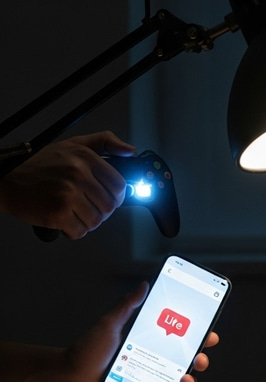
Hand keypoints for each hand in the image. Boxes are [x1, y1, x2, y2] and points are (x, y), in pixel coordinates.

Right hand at [0, 131, 135, 237]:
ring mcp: (68, 194)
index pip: (119, 185)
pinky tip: (64, 220)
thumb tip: (129, 149)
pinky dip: (74, 230)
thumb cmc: (39, 165)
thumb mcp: (72, 145)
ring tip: (72, 212)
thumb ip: (104, 143)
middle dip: (100, 211)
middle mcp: (78, 174)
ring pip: (97, 220)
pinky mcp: (58, 212)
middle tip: (85, 206)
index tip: (106, 198)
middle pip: (109, 206)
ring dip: (87, 222)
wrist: (6, 179)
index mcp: (85, 157)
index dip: (116, 196)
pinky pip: (80, 231)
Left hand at [0, 286, 218, 381]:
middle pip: (188, 360)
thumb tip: (144, 286)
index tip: (209, 333)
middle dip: (201, 358)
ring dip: (191, 381)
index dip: (200, 335)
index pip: (182, 337)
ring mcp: (152, 379)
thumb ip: (127, 306)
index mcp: (151, 341)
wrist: (70, 378)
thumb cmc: (87, 350)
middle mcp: (156, 360)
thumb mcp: (109, 324)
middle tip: (199, 357)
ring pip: (182, 381)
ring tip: (185, 379)